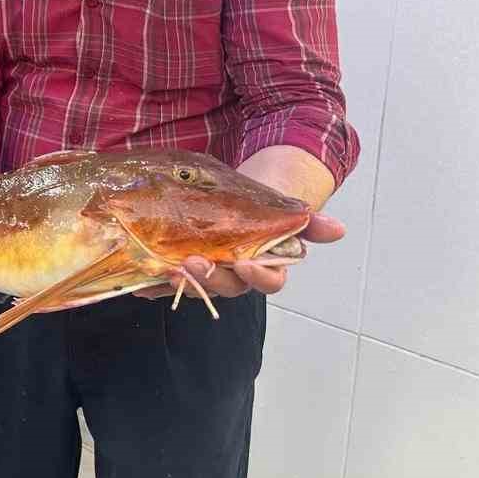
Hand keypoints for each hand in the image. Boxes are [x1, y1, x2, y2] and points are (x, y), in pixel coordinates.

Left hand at [140, 210, 346, 300]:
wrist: (232, 191)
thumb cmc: (261, 203)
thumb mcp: (283, 206)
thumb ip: (308, 220)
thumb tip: (338, 229)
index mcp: (265, 266)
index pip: (268, 281)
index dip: (258, 276)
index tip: (245, 264)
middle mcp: (234, 275)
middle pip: (225, 287)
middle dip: (210, 278)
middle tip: (193, 263)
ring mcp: (206, 272)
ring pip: (194, 286)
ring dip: (179, 282)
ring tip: (164, 269)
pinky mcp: (179, 266)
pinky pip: (167, 281)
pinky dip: (154, 281)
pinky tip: (140, 280)